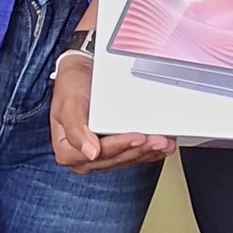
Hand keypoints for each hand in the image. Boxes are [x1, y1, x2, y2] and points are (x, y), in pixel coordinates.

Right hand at [50, 55, 173, 172]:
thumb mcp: (68, 103)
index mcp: (67, 151)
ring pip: (128, 158)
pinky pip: (134, 154)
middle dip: (139, 150)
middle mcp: (84, 156)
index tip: (138, 137)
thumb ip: (76, 129)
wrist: (81, 74)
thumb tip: (91, 153)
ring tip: (164, 143)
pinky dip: (150, 151)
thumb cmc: (72, 86)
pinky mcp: (115, 149)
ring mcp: (101, 154)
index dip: (120, 146)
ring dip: (148, 151)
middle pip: (116, 158)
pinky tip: (162, 147)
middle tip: (158, 140)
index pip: (98, 154)